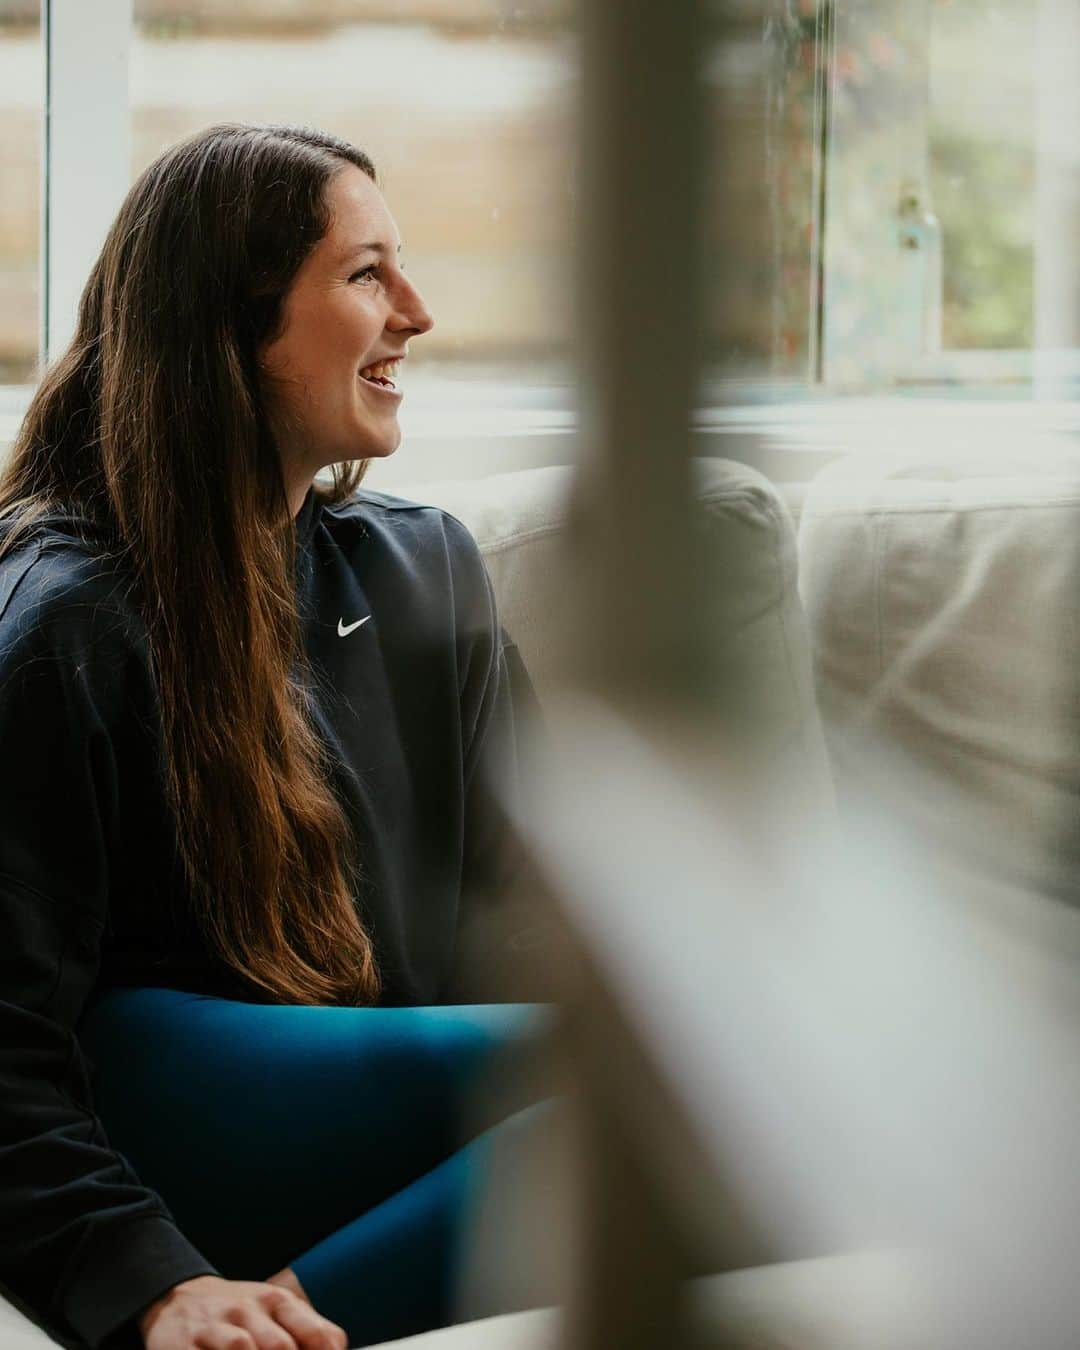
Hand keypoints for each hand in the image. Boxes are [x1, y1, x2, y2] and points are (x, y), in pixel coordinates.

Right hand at [138, 1274, 347, 1348]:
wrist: (178, 1299)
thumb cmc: (239, 1316)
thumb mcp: (275, 1314)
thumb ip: (310, 1334)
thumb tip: (337, 1349)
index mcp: (278, 1303)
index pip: (316, 1334)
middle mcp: (248, 1310)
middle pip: (281, 1347)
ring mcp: (214, 1327)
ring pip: (242, 1348)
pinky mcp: (181, 1344)